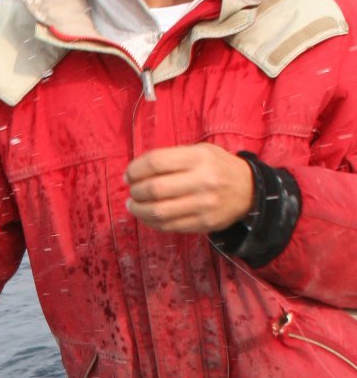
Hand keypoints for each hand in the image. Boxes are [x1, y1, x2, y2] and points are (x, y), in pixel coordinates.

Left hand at [124, 144, 252, 233]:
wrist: (249, 190)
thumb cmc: (217, 167)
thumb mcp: (200, 151)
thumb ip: (171, 158)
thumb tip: (136, 171)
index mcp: (199, 158)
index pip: (156, 162)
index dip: (135, 169)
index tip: (128, 175)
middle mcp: (202, 180)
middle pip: (154, 188)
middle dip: (135, 191)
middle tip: (132, 191)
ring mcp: (203, 205)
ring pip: (158, 211)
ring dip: (139, 209)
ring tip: (133, 205)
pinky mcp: (203, 223)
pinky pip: (168, 226)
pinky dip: (151, 222)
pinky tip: (147, 216)